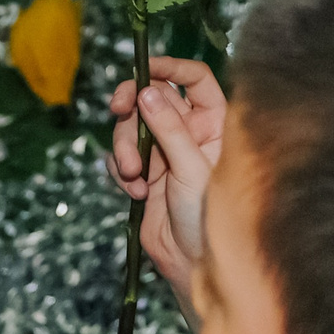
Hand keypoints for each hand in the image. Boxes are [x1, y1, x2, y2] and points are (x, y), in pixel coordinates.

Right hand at [108, 58, 224, 314]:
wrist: (196, 266)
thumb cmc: (210, 220)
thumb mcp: (192, 169)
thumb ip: (168, 128)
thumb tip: (146, 91)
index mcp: (216, 124)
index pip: (195, 79)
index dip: (170, 67)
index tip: (143, 70)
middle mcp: (190, 133)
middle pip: (152, 97)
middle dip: (131, 106)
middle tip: (118, 110)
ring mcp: (165, 152)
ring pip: (131, 126)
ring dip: (124, 147)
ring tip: (134, 175)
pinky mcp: (144, 173)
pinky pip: (120, 156)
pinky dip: (121, 171)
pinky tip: (135, 192)